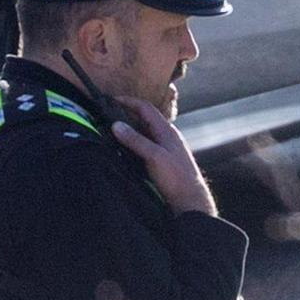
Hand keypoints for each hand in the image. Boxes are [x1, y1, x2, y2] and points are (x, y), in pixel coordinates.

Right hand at [108, 96, 215, 215]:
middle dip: (127, 114)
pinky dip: (133, 143)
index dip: (129, 102)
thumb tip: (116, 125)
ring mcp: (165, 148)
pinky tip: (125, 150)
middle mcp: (166, 136)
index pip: (146, 108)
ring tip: (112, 132)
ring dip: (129, 129)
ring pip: (144, 132)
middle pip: (144, 119)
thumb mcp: (153, 156)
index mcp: (166, 131)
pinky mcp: (163, 160)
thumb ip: (135, 140)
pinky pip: (145, 145)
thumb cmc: (176, 177)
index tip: (112, 100)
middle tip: (109, 115)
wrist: (190, 200)